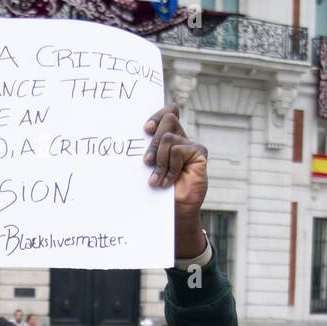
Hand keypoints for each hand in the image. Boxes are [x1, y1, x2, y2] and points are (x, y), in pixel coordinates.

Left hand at [142, 105, 208, 256]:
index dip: (157, 115)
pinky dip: (170, 168)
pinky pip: (179, 151)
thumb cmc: (157, 191)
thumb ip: (146, 151)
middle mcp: (181, 138)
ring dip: (160, 161)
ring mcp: (190, 146)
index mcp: (168, 136)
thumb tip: (127, 138)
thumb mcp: (148, 168)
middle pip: (168, 119)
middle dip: (153, 142)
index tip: (144, 130)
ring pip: (169, 138)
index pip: (167, 112)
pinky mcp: (199, 155)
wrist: (173, 212)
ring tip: (156, 180)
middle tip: (146, 163)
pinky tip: (168, 182)